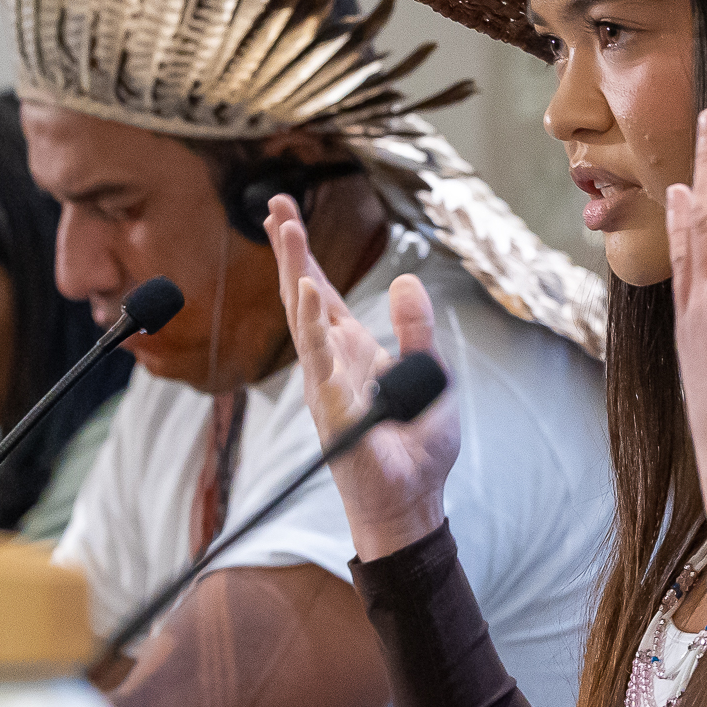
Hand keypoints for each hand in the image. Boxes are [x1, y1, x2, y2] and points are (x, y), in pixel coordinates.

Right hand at [267, 194, 459, 559]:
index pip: (321, 293)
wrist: (411, 501)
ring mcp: (328, 386)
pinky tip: (308, 292)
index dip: (302, 253)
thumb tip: (405, 280)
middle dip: (289, 249)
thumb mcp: (429, 374)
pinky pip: (322, 361)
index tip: (285, 212)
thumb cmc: (415, 447)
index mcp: (350, 352)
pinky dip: (313, 326)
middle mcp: (331, 363)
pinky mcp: (336, 410)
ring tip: (287, 232)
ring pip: (304, 320)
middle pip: (303, 295)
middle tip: (276, 205)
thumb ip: (417, 330)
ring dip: (295, 273)